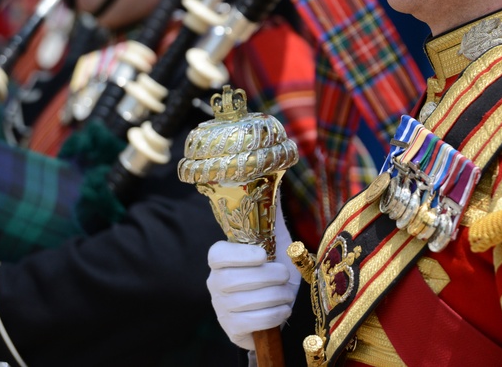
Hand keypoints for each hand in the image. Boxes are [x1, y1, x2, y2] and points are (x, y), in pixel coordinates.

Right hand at [206, 207, 300, 350]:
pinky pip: (253, 323)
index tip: (264, 255)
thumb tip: (273, 171)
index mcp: (221, 258)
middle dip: (269, 278)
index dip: (240, 255)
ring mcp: (221, 308)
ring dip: (277, 297)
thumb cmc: (275, 269)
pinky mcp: (232, 330)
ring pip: (247, 302)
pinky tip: (282, 309)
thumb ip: (270, 210)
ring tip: (286, 293)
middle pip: (235, 280)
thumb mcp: (275, 240)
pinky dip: (275, 315)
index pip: (218, 254)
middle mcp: (214, 283)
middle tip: (285, 276)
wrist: (278, 306)